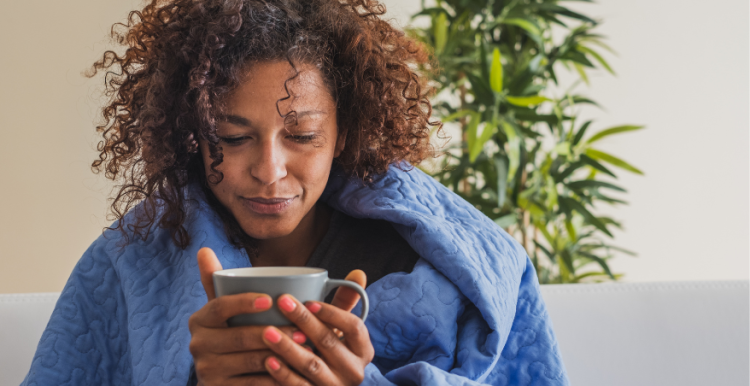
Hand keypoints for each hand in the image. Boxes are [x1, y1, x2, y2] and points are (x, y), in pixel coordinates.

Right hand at [188, 247, 306, 385]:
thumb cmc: (235, 333)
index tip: (269, 299)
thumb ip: (219, 281)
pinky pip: (252, 385)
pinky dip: (275, 379)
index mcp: (200, 320)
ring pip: (249, 361)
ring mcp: (207, 370)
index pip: (220, 306)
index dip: (243, 302)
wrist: (227, 377)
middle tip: (302, 331)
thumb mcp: (227, 310)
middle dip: (273, 333)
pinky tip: (295, 374)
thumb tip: (203, 248)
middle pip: (239, 336)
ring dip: (281, 356)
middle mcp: (197, 345)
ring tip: (306, 350)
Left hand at [260, 276, 374, 385]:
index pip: (353, 327)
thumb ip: (345, 303)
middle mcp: (354, 371)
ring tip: (267, 331)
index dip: (332, 313)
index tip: (309, 300)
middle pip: (329, 342)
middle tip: (282, 302)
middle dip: (304, 321)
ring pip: (312, 366)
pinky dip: (283, 374)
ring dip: (288, 348)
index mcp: (363, 350)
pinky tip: (267, 360)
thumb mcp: (340, 331)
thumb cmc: (331, 352)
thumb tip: (358, 272)